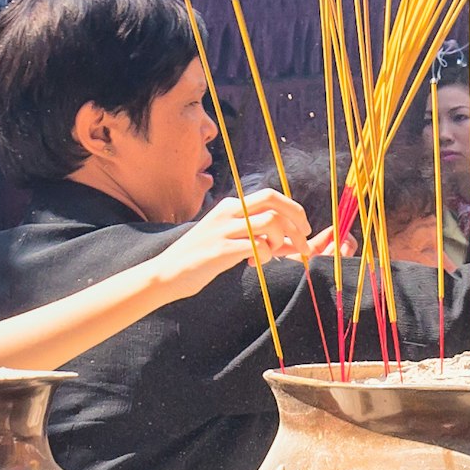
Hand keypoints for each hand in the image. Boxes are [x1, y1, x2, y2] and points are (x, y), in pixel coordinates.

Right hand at [151, 189, 316, 293]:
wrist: (166, 273)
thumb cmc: (201, 258)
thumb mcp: (228, 238)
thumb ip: (257, 236)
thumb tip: (294, 241)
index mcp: (231, 206)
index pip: (271, 196)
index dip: (294, 210)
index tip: (304, 230)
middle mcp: (228, 212)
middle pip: (274, 201)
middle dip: (296, 221)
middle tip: (304, 243)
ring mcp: (223, 229)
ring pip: (270, 221)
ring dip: (281, 241)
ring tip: (271, 255)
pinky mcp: (220, 250)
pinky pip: (257, 246)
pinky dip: (265, 255)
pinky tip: (253, 263)